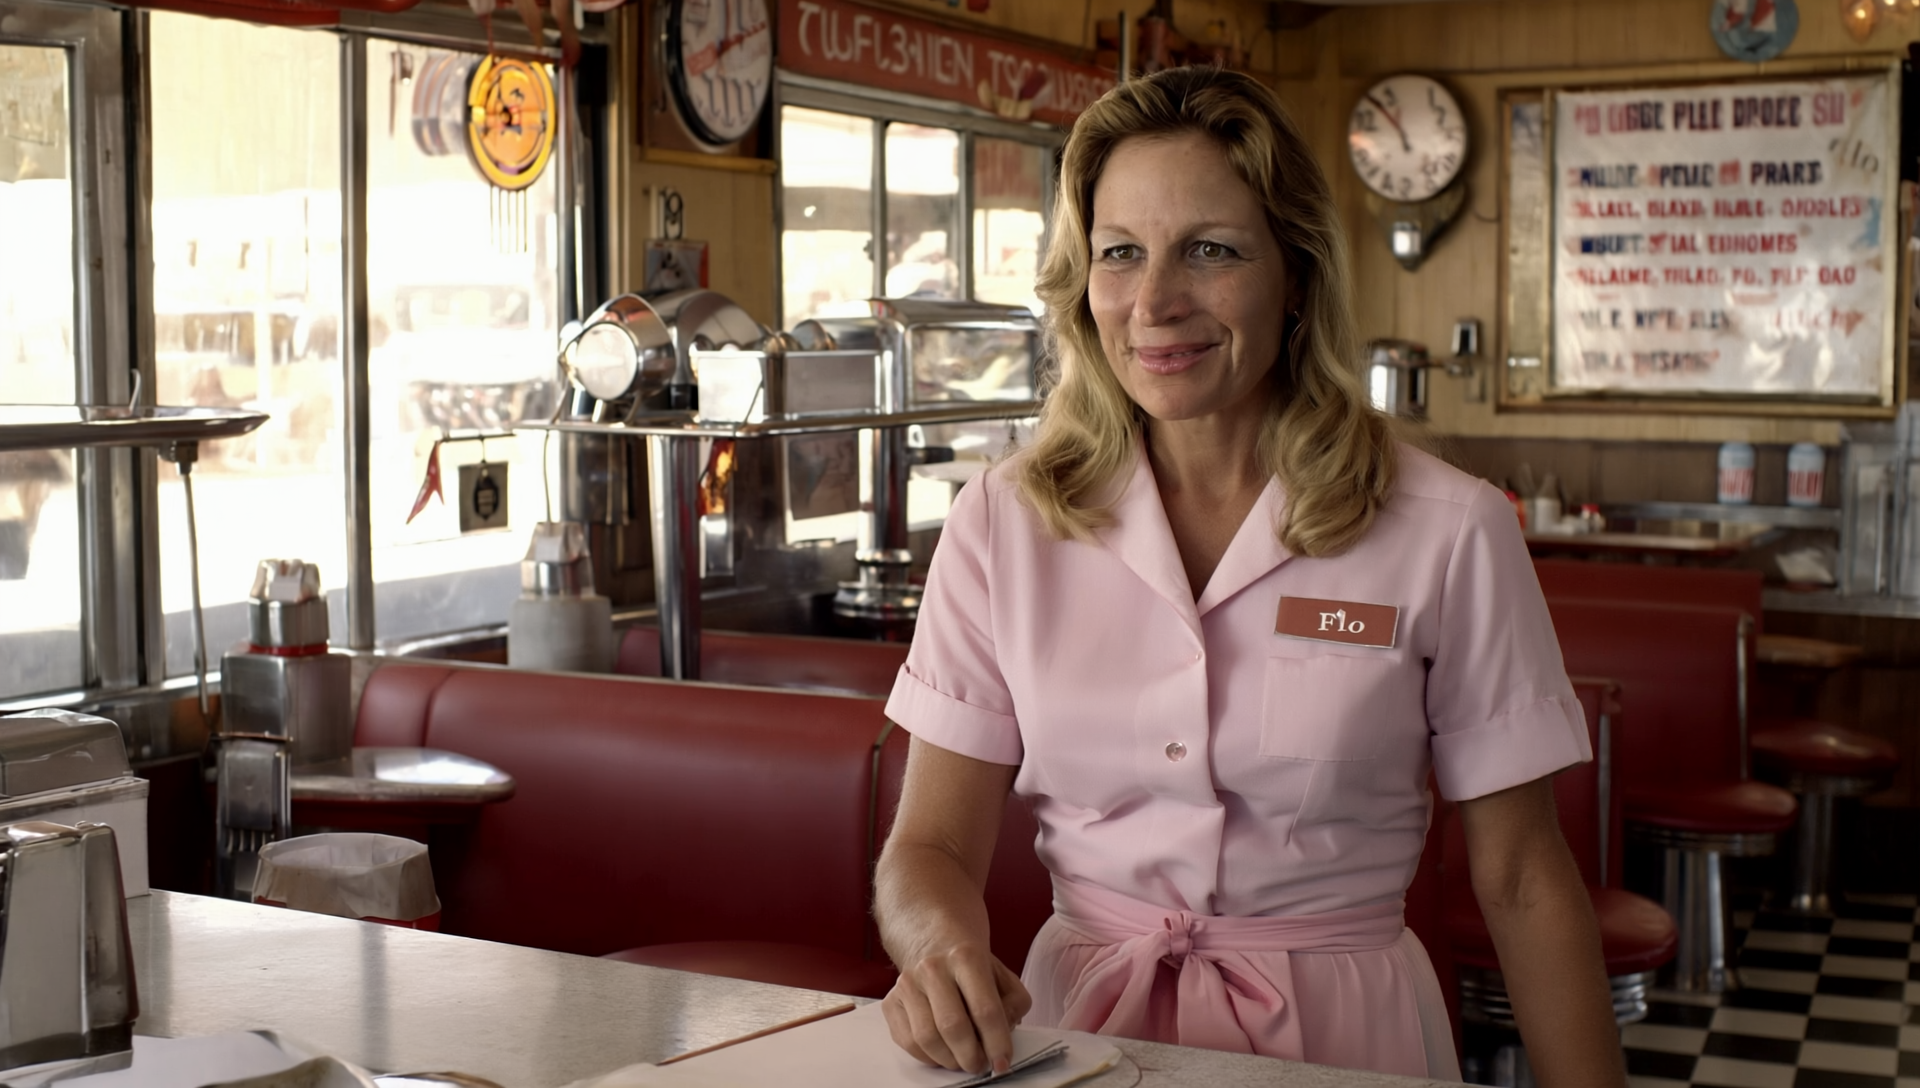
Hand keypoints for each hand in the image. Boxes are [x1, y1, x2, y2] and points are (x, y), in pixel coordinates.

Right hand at [881, 944, 1032, 1075]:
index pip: (985, 1009)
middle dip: (971, 1056)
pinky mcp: (891, 1001)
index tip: (1002, 1062)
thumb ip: (1014, 1003)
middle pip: (953, 1026)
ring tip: (962, 1060)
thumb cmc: (969, 964)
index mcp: (966, 957)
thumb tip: (1003, 1033)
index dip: (996, 1042)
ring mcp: (908, 984)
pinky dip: (928, 1057)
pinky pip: (908, 1042)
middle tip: (980, 1065)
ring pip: (927, 1038)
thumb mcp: (1002, 974)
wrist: (932, 939)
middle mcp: (933, 968)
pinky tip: (942, 1052)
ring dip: (949, 1060)